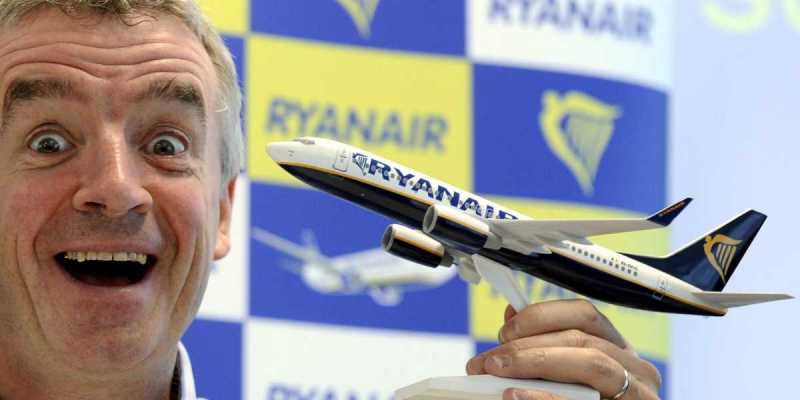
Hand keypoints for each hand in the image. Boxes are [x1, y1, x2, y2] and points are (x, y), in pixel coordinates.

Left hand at [466, 299, 661, 399]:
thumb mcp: (566, 376)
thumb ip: (544, 347)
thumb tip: (511, 316)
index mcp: (618, 350)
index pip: (584, 314)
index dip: (542, 316)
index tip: (506, 330)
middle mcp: (635, 368)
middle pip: (581, 338)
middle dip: (527, 345)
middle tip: (491, 360)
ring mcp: (637, 393)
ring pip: (591, 363)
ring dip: (536, 362)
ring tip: (499, 372)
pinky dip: (544, 397)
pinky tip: (516, 395)